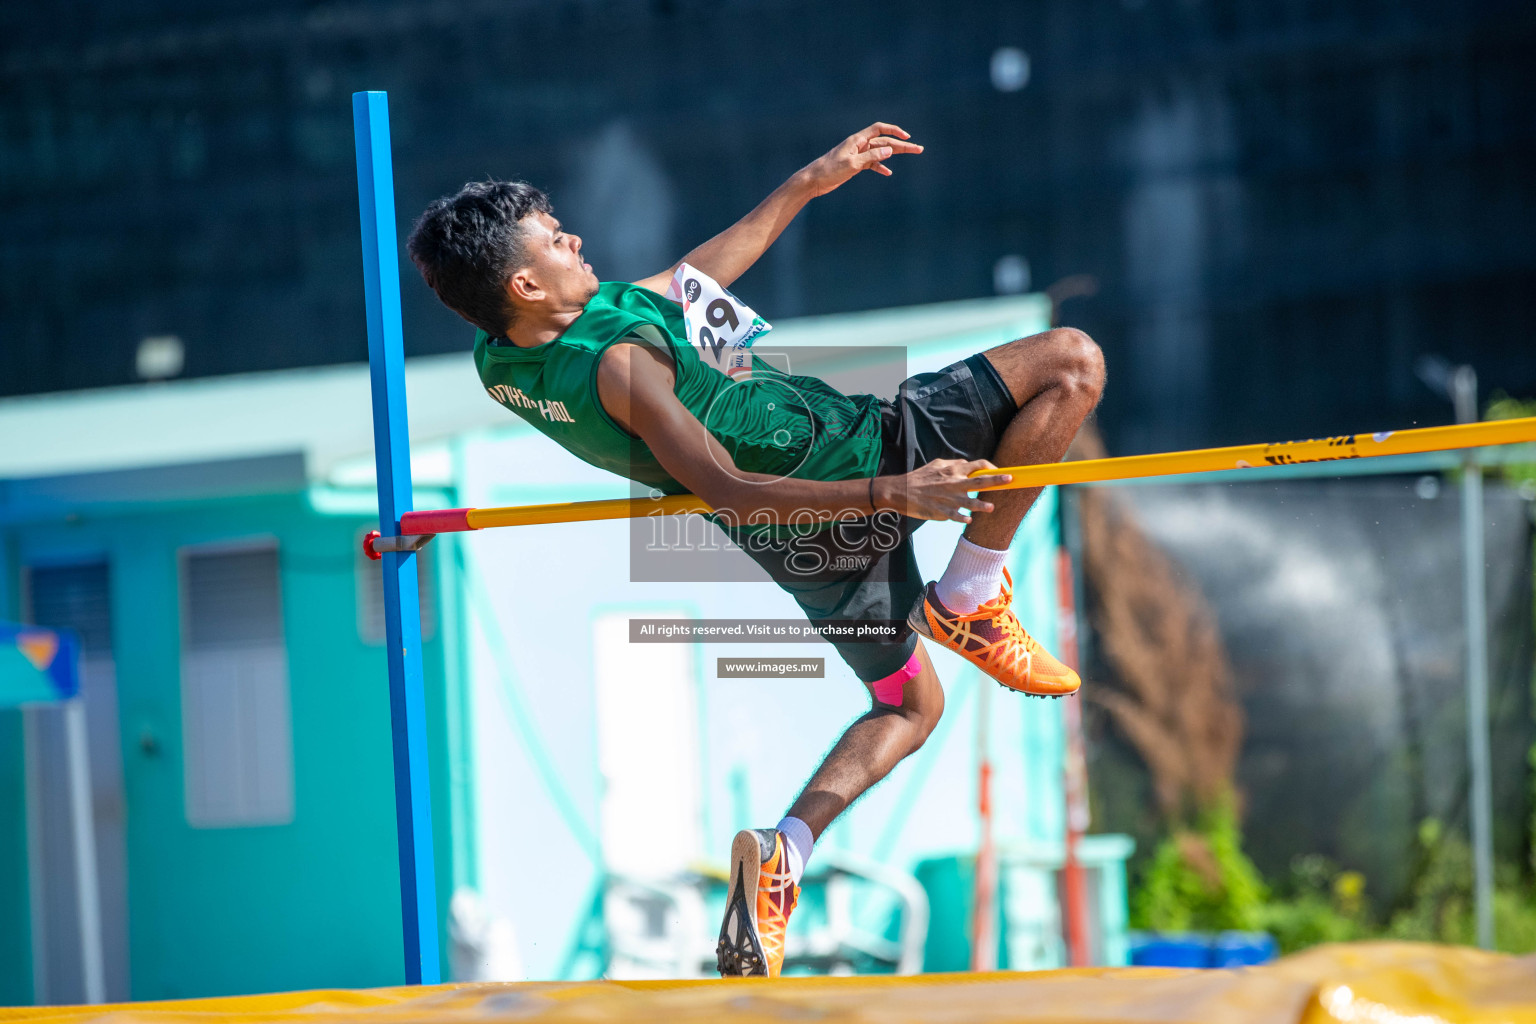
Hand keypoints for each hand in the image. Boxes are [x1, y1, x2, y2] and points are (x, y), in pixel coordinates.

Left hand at [798, 123, 923, 197]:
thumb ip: (871, 156)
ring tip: (910, 155)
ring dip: (894, 155)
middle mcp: (859, 144)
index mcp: (857, 140)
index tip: (907, 137)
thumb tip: (890, 150)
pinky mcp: (854, 165)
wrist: (814, 180)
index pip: (879, 129)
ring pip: (880, 152)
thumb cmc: (830, 170)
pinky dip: (880, 166)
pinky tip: (888, 173)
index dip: (894, 131)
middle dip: (902, 145)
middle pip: (884, 141)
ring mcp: (857, 154)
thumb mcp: (852, 164)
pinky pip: (872, 163)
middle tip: (919, 149)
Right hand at [879, 459, 1010, 522]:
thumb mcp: (936, 465)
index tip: (1000, 472)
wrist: (900, 491)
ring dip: (983, 505)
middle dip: (997, 480)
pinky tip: (969, 519)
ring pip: (971, 503)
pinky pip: (957, 516)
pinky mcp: (942, 512)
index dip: (991, 468)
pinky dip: (964, 517)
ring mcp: (949, 499)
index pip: (977, 466)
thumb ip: (953, 464)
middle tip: (1010, 480)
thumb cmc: (918, 478)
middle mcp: (954, 483)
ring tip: (991, 507)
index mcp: (953, 470)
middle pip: (981, 481)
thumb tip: (966, 464)